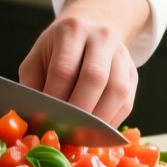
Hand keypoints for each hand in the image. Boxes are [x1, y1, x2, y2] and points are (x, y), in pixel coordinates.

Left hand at [19, 16, 137, 124]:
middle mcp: (101, 37)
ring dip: (99, 119)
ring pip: (117, 90)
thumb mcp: (38, 58)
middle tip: (65, 131)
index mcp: (72, 30)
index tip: (46, 119)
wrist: (88, 34)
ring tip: (82, 136)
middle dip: (79, 110)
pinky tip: (96, 131)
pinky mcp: (133, 72)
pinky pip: (127, 102)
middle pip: (94, 77)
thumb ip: (33, 83)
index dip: (55, 97)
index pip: (64, 69)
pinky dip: (112, 121)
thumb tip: (34, 117)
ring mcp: (121, 54)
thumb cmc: (57, 51)